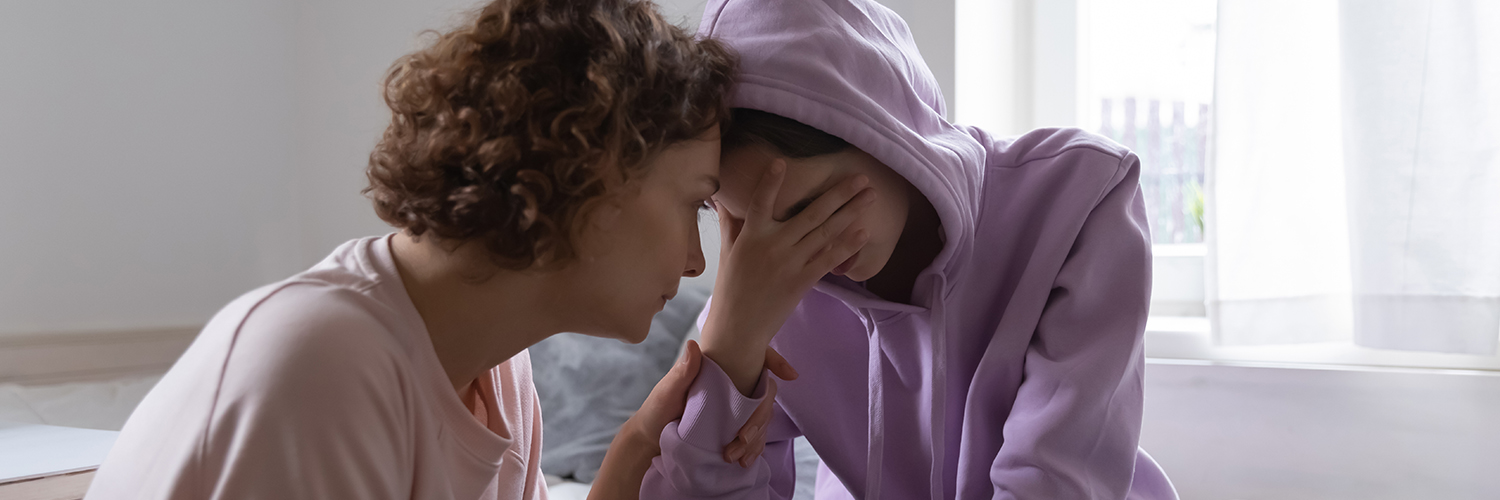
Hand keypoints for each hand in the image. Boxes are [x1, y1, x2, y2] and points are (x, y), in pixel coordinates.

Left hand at [627, 340, 798, 460]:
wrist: (651, 438)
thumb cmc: (658, 408)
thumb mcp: (668, 389)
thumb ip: (683, 371)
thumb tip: (693, 346)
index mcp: (721, 369)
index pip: (755, 359)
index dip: (776, 362)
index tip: (791, 375)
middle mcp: (733, 386)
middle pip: (762, 396)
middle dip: (759, 420)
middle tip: (742, 440)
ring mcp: (735, 408)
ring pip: (761, 418)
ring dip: (756, 438)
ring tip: (739, 457)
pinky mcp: (733, 427)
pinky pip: (754, 435)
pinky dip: (754, 447)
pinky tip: (747, 459)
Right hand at [703, 159, 872, 392]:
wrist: (739, 327)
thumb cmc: (731, 287)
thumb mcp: (728, 251)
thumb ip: (730, 222)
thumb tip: (721, 198)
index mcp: (751, 235)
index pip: (760, 201)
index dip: (770, 182)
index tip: (782, 161)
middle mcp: (772, 245)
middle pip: (810, 213)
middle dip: (839, 193)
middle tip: (861, 177)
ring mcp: (789, 263)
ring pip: (824, 231)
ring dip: (850, 212)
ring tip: (870, 196)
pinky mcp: (801, 281)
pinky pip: (828, 259)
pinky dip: (846, 245)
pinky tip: (863, 232)